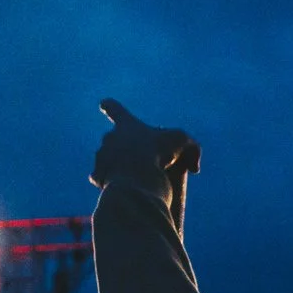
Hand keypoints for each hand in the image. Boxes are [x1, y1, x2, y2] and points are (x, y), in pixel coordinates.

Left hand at [92, 99, 200, 230]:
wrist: (136, 178)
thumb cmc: (158, 153)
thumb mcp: (183, 142)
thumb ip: (192, 148)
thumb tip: (194, 168)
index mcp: (126, 124)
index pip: (115, 109)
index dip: (111, 106)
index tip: (104, 103)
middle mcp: (109, 138)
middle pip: (113, 137)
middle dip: (124, 146)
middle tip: (141, 158)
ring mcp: (102, 157)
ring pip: (108, 159)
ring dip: (119, 166)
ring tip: (135, 177)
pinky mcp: (98, 176)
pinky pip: (103, 178)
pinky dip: (113, 183)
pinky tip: (126, 189)